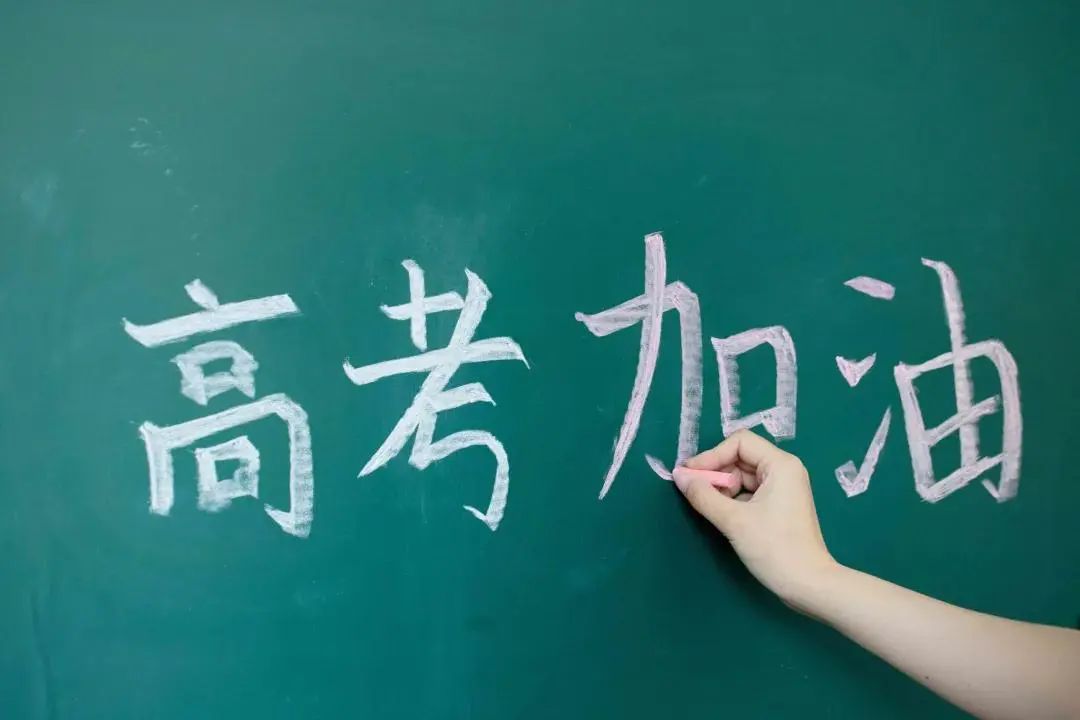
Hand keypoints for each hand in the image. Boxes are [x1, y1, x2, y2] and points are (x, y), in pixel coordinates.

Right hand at [672, 430, 836, 606]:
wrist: (808, 585)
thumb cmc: (774, 548)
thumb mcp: (734, 520)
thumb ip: (703, 495)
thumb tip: (678, 475)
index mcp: (780, 465)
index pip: (739, 443)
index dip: (711, 456)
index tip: (690, 476)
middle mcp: (784, 471)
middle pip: (740, 458)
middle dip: (716, 473)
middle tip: (693, 492)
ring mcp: (783, 489)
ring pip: (743, 476)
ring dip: (722, 488)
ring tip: (707, 506)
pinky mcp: (779, 506)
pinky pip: (750, 492)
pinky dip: (732, 499)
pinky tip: (722, 514)